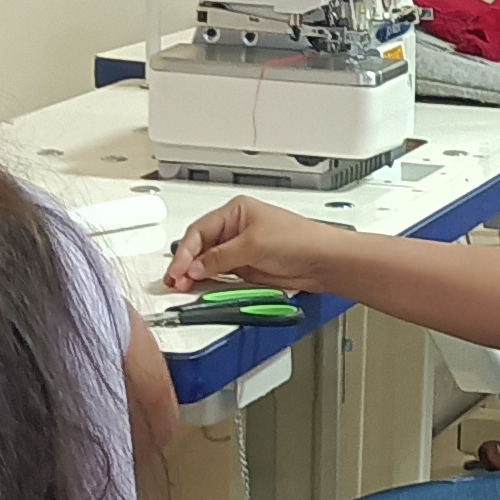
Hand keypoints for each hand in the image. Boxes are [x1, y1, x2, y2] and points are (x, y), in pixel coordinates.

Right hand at [164, 195, 322, 294]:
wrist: (324, 261)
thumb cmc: (300, 240)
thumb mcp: (254, 245)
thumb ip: (221, 257)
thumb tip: (196, 266)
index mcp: (236, 212)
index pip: (199, 231)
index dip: (185, 252)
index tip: (177, 270)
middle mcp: (235, 228)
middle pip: (200, 246)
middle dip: (186, 263)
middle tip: (175, 281)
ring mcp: (240, 249)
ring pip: (208, 262)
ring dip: (195, 274)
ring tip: (183, 286)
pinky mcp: (246, 267)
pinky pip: (221, 275)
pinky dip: (209, 282)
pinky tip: (201, 287)